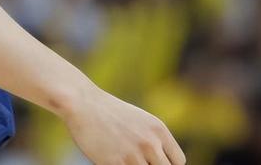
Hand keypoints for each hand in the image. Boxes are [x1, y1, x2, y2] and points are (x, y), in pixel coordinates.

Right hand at [64, 83, 185, 164]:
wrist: (82, 102)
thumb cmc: (108, 112)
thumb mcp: (138, 120)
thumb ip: (153, 139)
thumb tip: (161, 162)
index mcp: (158, 129)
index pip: (178, 161)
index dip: (166, 164)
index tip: (152, 160)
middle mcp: (150, 142)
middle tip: (135, 157)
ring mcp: (133, 154)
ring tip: (122, 156)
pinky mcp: (116, 163)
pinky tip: (111, 158)